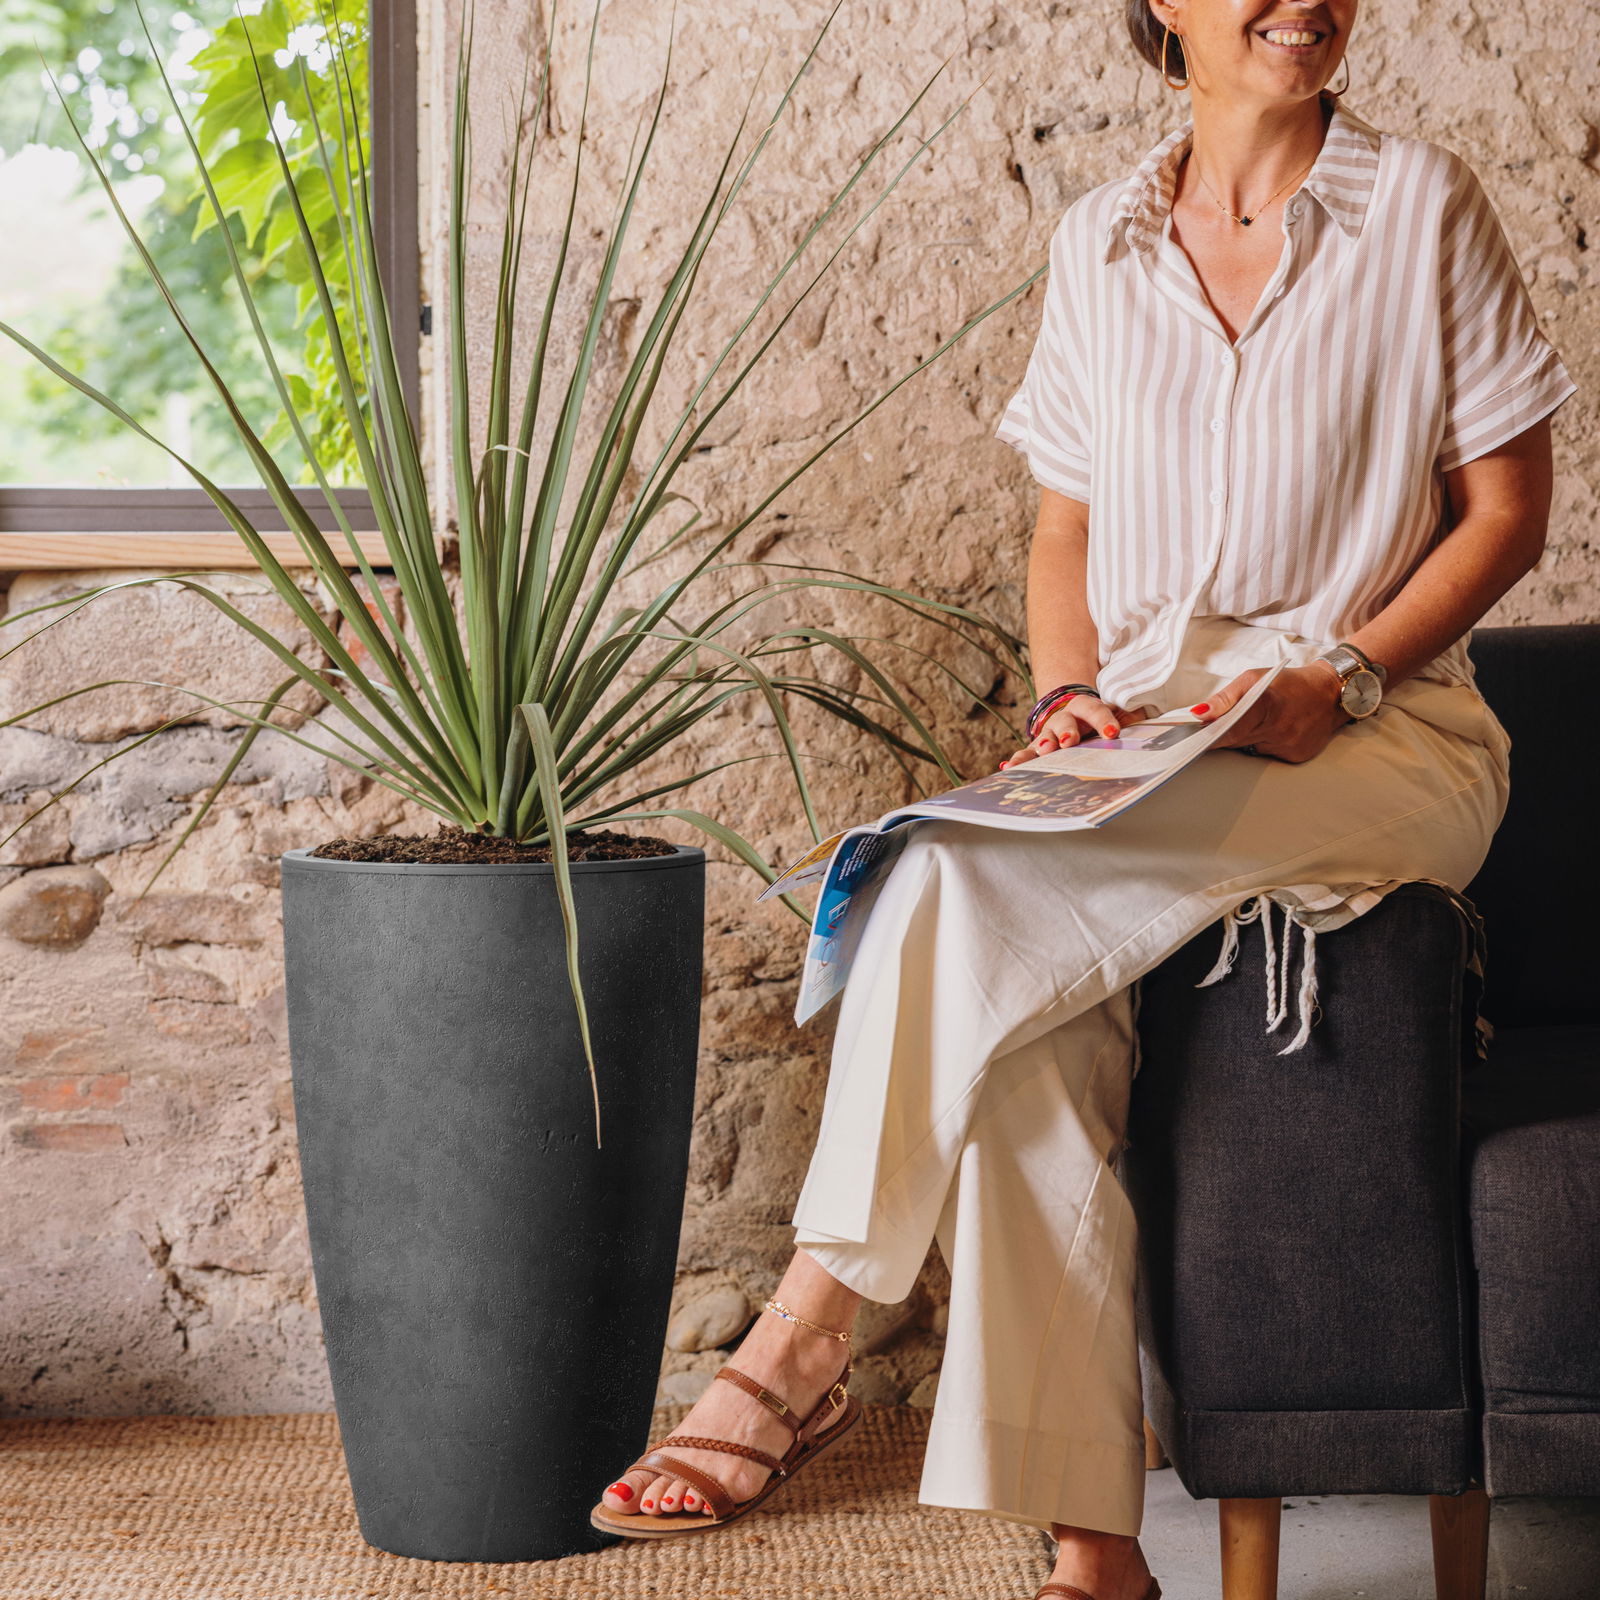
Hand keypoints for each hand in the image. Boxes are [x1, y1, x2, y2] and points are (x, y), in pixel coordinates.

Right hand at [998, 693, 1152, 769]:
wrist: (1073, 707)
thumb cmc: (1100, 717)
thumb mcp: (1120, 712)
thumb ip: (1136, 716)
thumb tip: (1174, 719)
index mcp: (1087, 708)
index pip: (1095, 710)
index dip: (1103, 719)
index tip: (1112, 731)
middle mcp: (1065, 718)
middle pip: (1064, 722)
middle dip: (1065, 731)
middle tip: (1067, 741)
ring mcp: (1050, 733)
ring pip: (1043, 737)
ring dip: (1041, 745)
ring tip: (1041, 752)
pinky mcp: (1038, 747)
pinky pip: (1026, 755)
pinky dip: (1018, 761)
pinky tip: (1007, 768)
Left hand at [1192, 662, 1349, 763]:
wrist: (1330, 693)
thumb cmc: (1288, 683)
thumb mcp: (1253, 678)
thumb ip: (1225, 698)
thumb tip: (1198, 714)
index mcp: (1268, 704)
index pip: (1231, 729)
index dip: (1211, 736)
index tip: (1194, 740)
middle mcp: (1281, 728)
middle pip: (1237, 741)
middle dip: (1223, 736)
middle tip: (1213, 730)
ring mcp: (1290, 745)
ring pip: (1252, 749)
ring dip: (1245, 740)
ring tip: (1256, 723)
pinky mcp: (1298, 756)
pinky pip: (1269, 755)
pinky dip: (1264, 745)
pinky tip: (1273, 732)